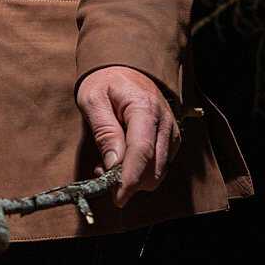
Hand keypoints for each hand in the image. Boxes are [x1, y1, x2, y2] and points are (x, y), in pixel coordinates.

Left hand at [76, 65, 177, 206]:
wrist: (126, 66)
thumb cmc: (105, 82)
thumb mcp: (93, 100)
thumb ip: (104, 131)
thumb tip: (113, 165)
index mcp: (144, 108)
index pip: (142, 151)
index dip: (130, 179)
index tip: (117, 197)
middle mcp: (164, 121)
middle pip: (154, 168)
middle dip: (130, 182)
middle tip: (102, 174)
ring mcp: (171, 131)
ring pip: (159, 171)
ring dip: (134, 178)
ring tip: (109, 164)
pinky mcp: (171, 139)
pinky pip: (160, 165)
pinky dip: (141, 171)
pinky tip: (122, 161)